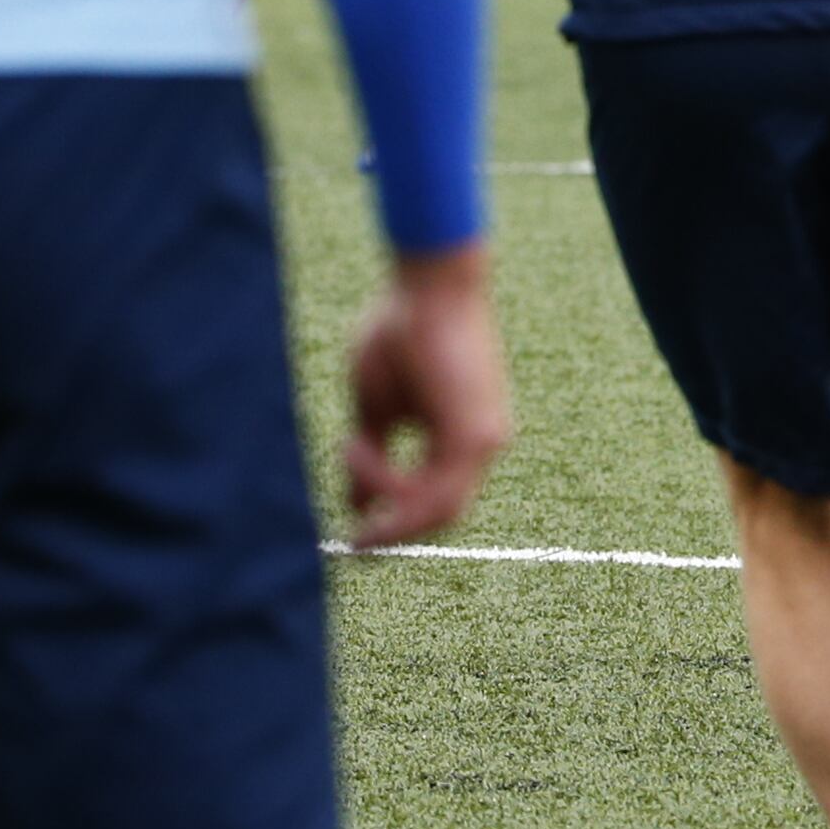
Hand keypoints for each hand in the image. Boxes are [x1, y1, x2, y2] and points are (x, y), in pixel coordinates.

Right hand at [343, 244, 507, 548]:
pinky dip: (388, 480)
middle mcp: (483, 444)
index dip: (397, 523)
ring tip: (345, 455)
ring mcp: (484, 441)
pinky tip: (357, 449)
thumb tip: (353, 504)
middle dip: (392, 533)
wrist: (428, 283)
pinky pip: (430, 488)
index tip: (356, 535)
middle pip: (441, 516)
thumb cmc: (400, 330)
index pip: (436, 500)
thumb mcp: (376, 405)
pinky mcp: (475, 435)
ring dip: (381, 494)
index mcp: (464, 436)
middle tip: (351, 545)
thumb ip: (372, 454)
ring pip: (434, 508)